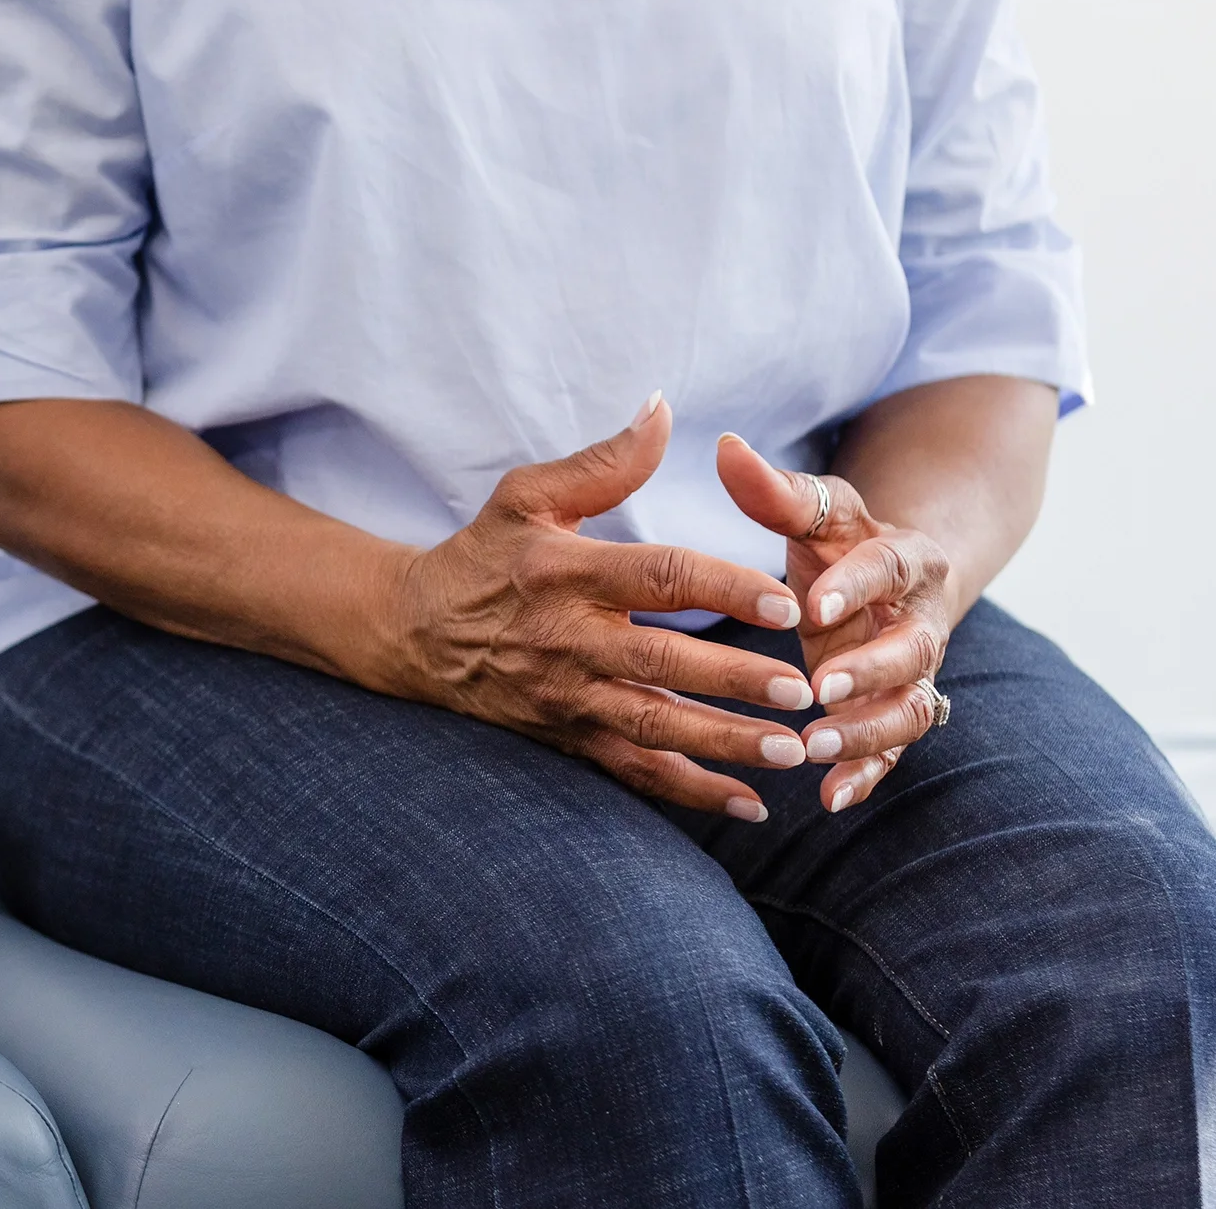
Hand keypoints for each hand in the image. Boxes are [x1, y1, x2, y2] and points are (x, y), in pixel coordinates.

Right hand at [376, 395, 816, 822]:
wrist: (414, 632)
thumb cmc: (484, 554)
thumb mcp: (527, 495)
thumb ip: (604, 461)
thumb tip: (664, 409)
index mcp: (567, 572)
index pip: (658, 579)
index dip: (723, 589)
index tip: (785, 602)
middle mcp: (569, 640)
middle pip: (662, 665)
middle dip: (733, 681)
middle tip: (800, 690)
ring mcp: (568, 696)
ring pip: (654, 728)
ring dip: (724, 745)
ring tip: (791, 752)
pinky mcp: (568, 736)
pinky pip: (634, 772)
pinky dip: (691, 794)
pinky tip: (750, 805)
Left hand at [716, 434, 955, 812]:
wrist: (890, 581)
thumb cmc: (840, 541)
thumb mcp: (815, 513)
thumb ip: (776, 490)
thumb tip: (725, 447)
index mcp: (906, 559)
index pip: (887, 568)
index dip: (857, 584)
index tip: (814, 604)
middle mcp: (920, 620)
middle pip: (913, 650)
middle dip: (871, 671)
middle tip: (819, 689)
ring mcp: (912, 674)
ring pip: (910, 709)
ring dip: (869, 733)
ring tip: (815, 749)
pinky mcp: (893, 712)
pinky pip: (892, 751)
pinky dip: (866, 773)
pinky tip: (829, 797)